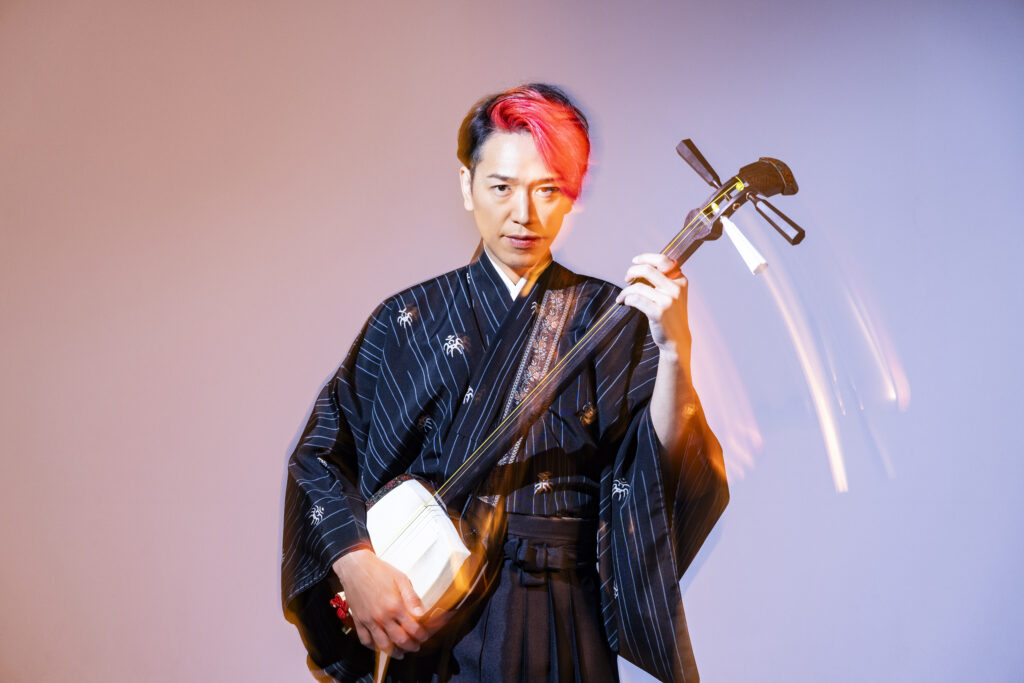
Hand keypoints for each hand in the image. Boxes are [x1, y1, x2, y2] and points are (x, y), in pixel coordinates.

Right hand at [332, 549, 446, 657]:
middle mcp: (382, 616)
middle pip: (400, 641)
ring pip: (383, 645)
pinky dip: (373, 647)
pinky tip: (380, 647)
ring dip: (394, 652)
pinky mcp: (358, 621)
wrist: (356, 567)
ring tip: (401, 653)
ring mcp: (369, 620)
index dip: (421, 636)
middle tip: (416, 646)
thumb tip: (422, 614)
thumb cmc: (379, 571)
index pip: (413, 629)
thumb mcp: (401, 579)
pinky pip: (365, 640)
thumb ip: (412, 598)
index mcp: (395, 605)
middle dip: (411, 646)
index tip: (424, 636)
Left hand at [615, 253, 691, 364]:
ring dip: (625, 291)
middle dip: (631, 271)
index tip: (634, 261)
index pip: (662, 260)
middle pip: (647, 269)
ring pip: (638, 286)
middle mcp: (676, 288)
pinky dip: (626, 299)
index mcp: (680, 280)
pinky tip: (624, 303)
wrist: (676, 339)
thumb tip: (640, 267)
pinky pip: (635, 299)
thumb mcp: (673, 294)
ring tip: (622, 297)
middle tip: (626, 279)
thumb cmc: (670, 315)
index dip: (645, 258)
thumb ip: (663, 279)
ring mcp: (668, 300)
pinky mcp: (658, 312)